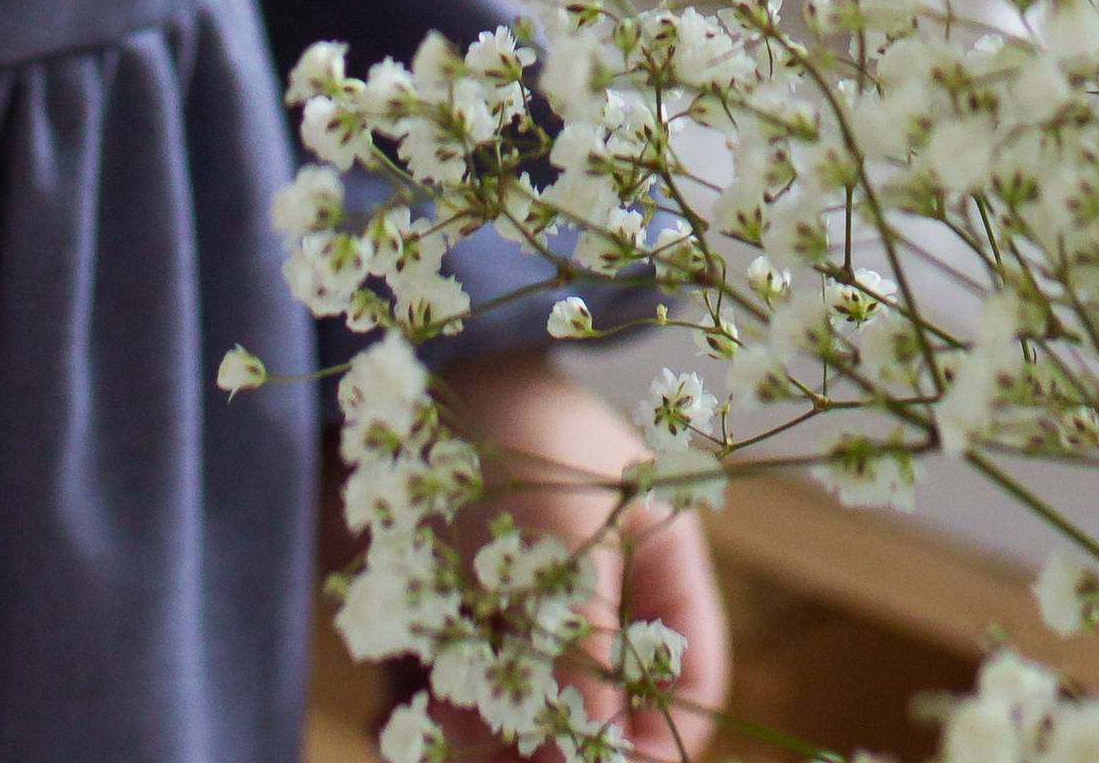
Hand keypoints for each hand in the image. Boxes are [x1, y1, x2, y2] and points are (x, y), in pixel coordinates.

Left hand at [327, 347, 729, 761]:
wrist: (408, 373)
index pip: (690, 680)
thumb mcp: (562, 547)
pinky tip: (408, 699)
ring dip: (492, 737)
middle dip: (558, 745)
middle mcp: (606, 595)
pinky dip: (443, 708)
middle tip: (500, 748)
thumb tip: (606, 762)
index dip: (659, 744)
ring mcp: (536, 609)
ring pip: (531, 719)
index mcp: (662, 560)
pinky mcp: (468, 617)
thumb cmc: (507, 439)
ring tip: (446, 718)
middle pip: (606, 714)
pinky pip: (467, 696)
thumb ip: (590, 657)